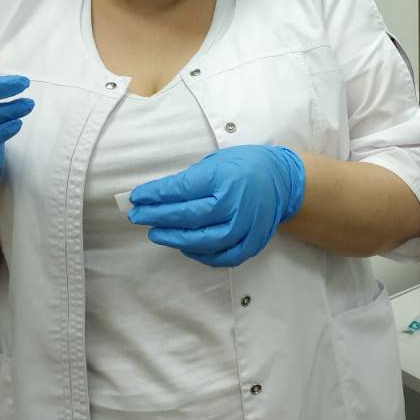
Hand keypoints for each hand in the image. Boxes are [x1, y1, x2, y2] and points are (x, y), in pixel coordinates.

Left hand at [128, 145, 305, 266]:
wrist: (283, 181)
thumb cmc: (244, 167)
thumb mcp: (216, 162)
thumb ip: (190, 180)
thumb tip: (156, 196)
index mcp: (225, 176)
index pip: (182, 189)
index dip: (155, 195)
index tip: (136, 198)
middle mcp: (236, 202)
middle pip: (189, 216)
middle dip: (158, 217)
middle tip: (138, 217)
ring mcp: (246, 226)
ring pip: (203, 240)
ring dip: (175, 238)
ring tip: (156, 233)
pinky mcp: (252, 243)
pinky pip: (222, 256)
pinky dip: (200, 255)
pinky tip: (185, 247)